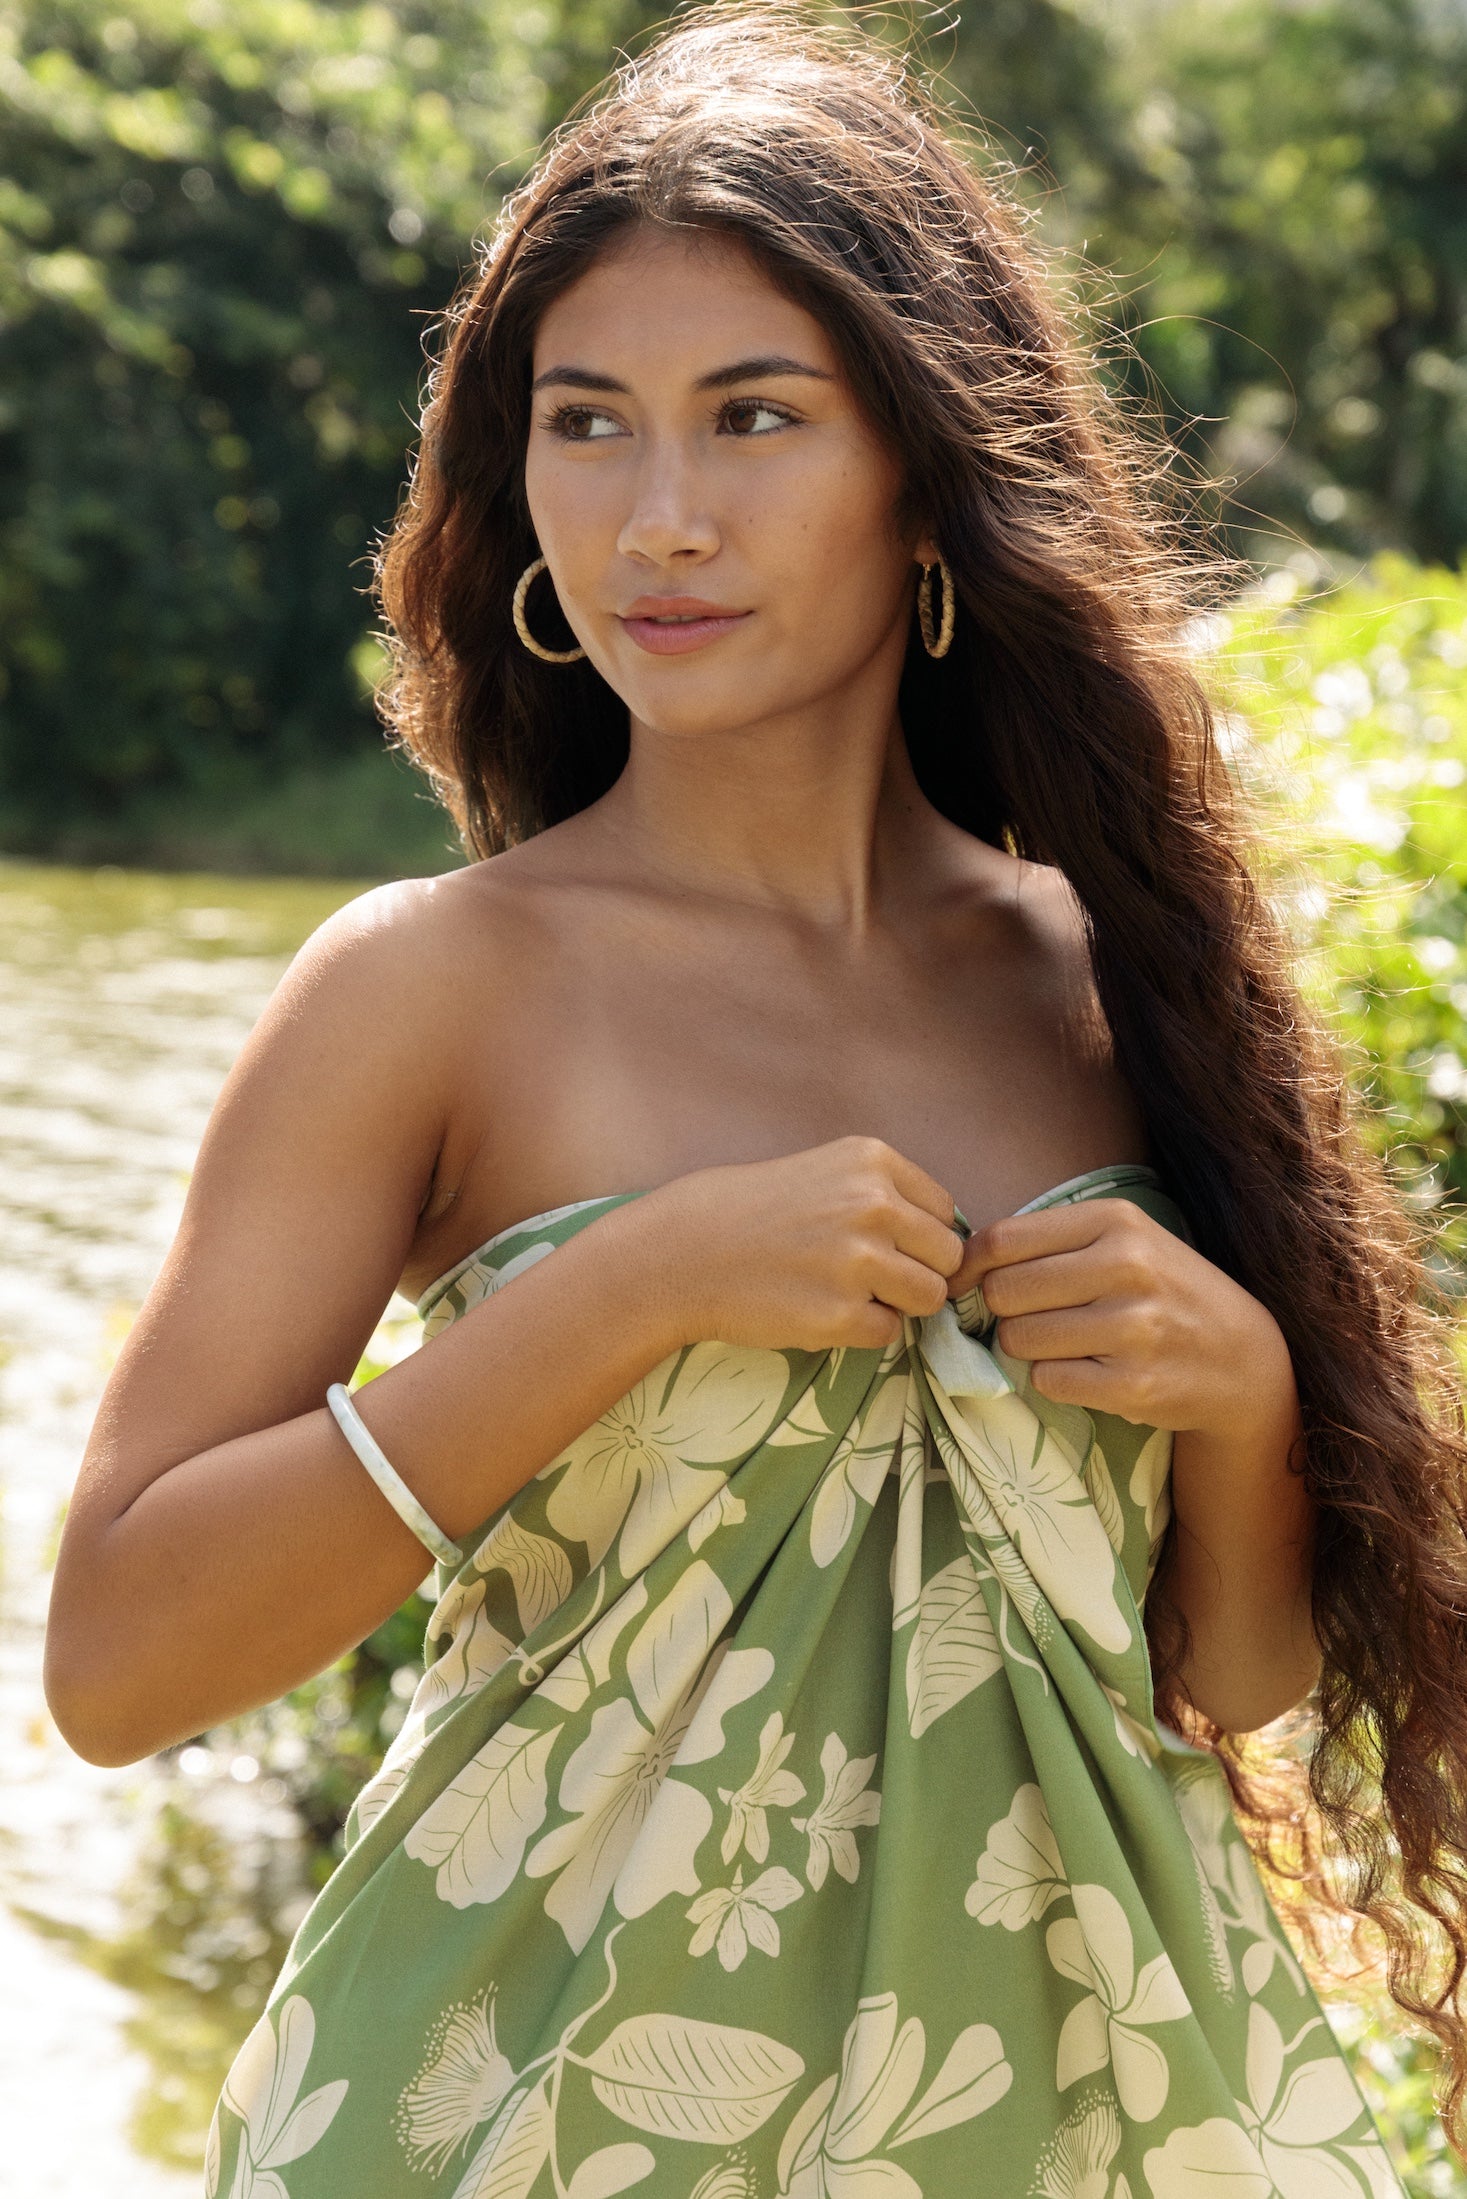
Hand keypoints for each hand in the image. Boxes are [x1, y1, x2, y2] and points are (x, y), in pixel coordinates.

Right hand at [629, 1136, 966, 1352]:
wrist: (684, 1252)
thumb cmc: (754, 1213)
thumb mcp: (826, 1172)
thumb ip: (887, 1196)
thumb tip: (953, 1247)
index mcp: (873, 1161)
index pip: (945, 1213)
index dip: (920, 1238)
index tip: (883, 1246)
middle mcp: (873, 1204)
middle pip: (947, 1258)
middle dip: (917, 1273)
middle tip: (868, 1277)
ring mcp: (858, 1260)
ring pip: (929, 1298)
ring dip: (896, 1304)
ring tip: (848, 1293)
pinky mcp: (840, 1314)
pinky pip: (890, 1333)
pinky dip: (863, 1331)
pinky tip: (822, 1311)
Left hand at [955, 1197, 1296, 1440]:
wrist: (1243, 1357)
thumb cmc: (1164, 1292)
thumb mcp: (1122, 1242)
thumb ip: (1050, 1242)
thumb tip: (960, 1263)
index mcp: (1115, 1221)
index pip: (1002, 1240)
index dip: (968, 1267)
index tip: (964, 1284)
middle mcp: (1126, 1267)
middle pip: (1003, 1292)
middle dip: (1003, 1311)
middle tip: (1032, 1318)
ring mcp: (1133, 1328)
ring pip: (1019, 1340)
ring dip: (1026, 1348)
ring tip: (1065, 1344)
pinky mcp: (1133, 1384)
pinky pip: (1048, 1381)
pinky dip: (1054, 1380)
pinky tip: (1087, 1371)